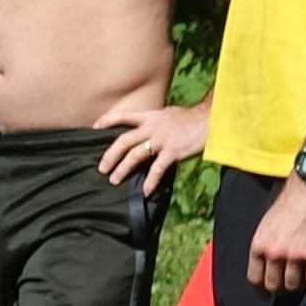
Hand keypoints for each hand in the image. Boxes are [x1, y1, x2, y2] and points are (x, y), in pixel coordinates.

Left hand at [96, 101, 211, 197]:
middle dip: (110, 155)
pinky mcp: (172, 152)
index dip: (108, 120)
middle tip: (102, 168)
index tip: (95, 127)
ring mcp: (161, 140)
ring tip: (114, 180)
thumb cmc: (192, 118)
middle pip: (124, 141)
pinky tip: (145, 191)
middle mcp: (152, 127)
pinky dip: (150, 181)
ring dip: (123, 168)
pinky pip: (157, 169)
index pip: (124, 116)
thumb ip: (156, 121)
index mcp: (151, 117)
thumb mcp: (169, 114)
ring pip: (135, 155)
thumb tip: (149, 128)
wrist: (210, 119)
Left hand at [249, 176, 305, 294]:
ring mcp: (296, 256)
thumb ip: (264, 250)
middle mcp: (275, 253)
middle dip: (280, 286)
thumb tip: (264, 275)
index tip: (268, 288)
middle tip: (288, 281)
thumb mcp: (266, 226)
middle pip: (275, 286)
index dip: (262, 286)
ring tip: (302, 275)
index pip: (256, 279)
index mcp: (260, 245)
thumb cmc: (288, 206)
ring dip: (297, 283)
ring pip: (294, 286)